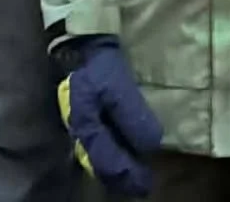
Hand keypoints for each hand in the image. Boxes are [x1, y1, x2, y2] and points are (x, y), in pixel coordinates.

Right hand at [55, 34, 162, 196]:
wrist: (79, 42)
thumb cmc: (99, 64)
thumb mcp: (116, 86)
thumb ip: (131, 115)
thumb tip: (150, 144)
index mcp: (85, 128)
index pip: (108, 161)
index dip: (127, 174)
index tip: (145, 183)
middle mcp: (79, 133)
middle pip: (100, 164)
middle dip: (120, 177)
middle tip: (141, 186)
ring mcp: (79, 125)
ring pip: (98, 157)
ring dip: (115, 168)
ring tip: (132, 175)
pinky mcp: (83, 116)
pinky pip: (98, 144)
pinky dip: (110, 154)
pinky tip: (120, 153)